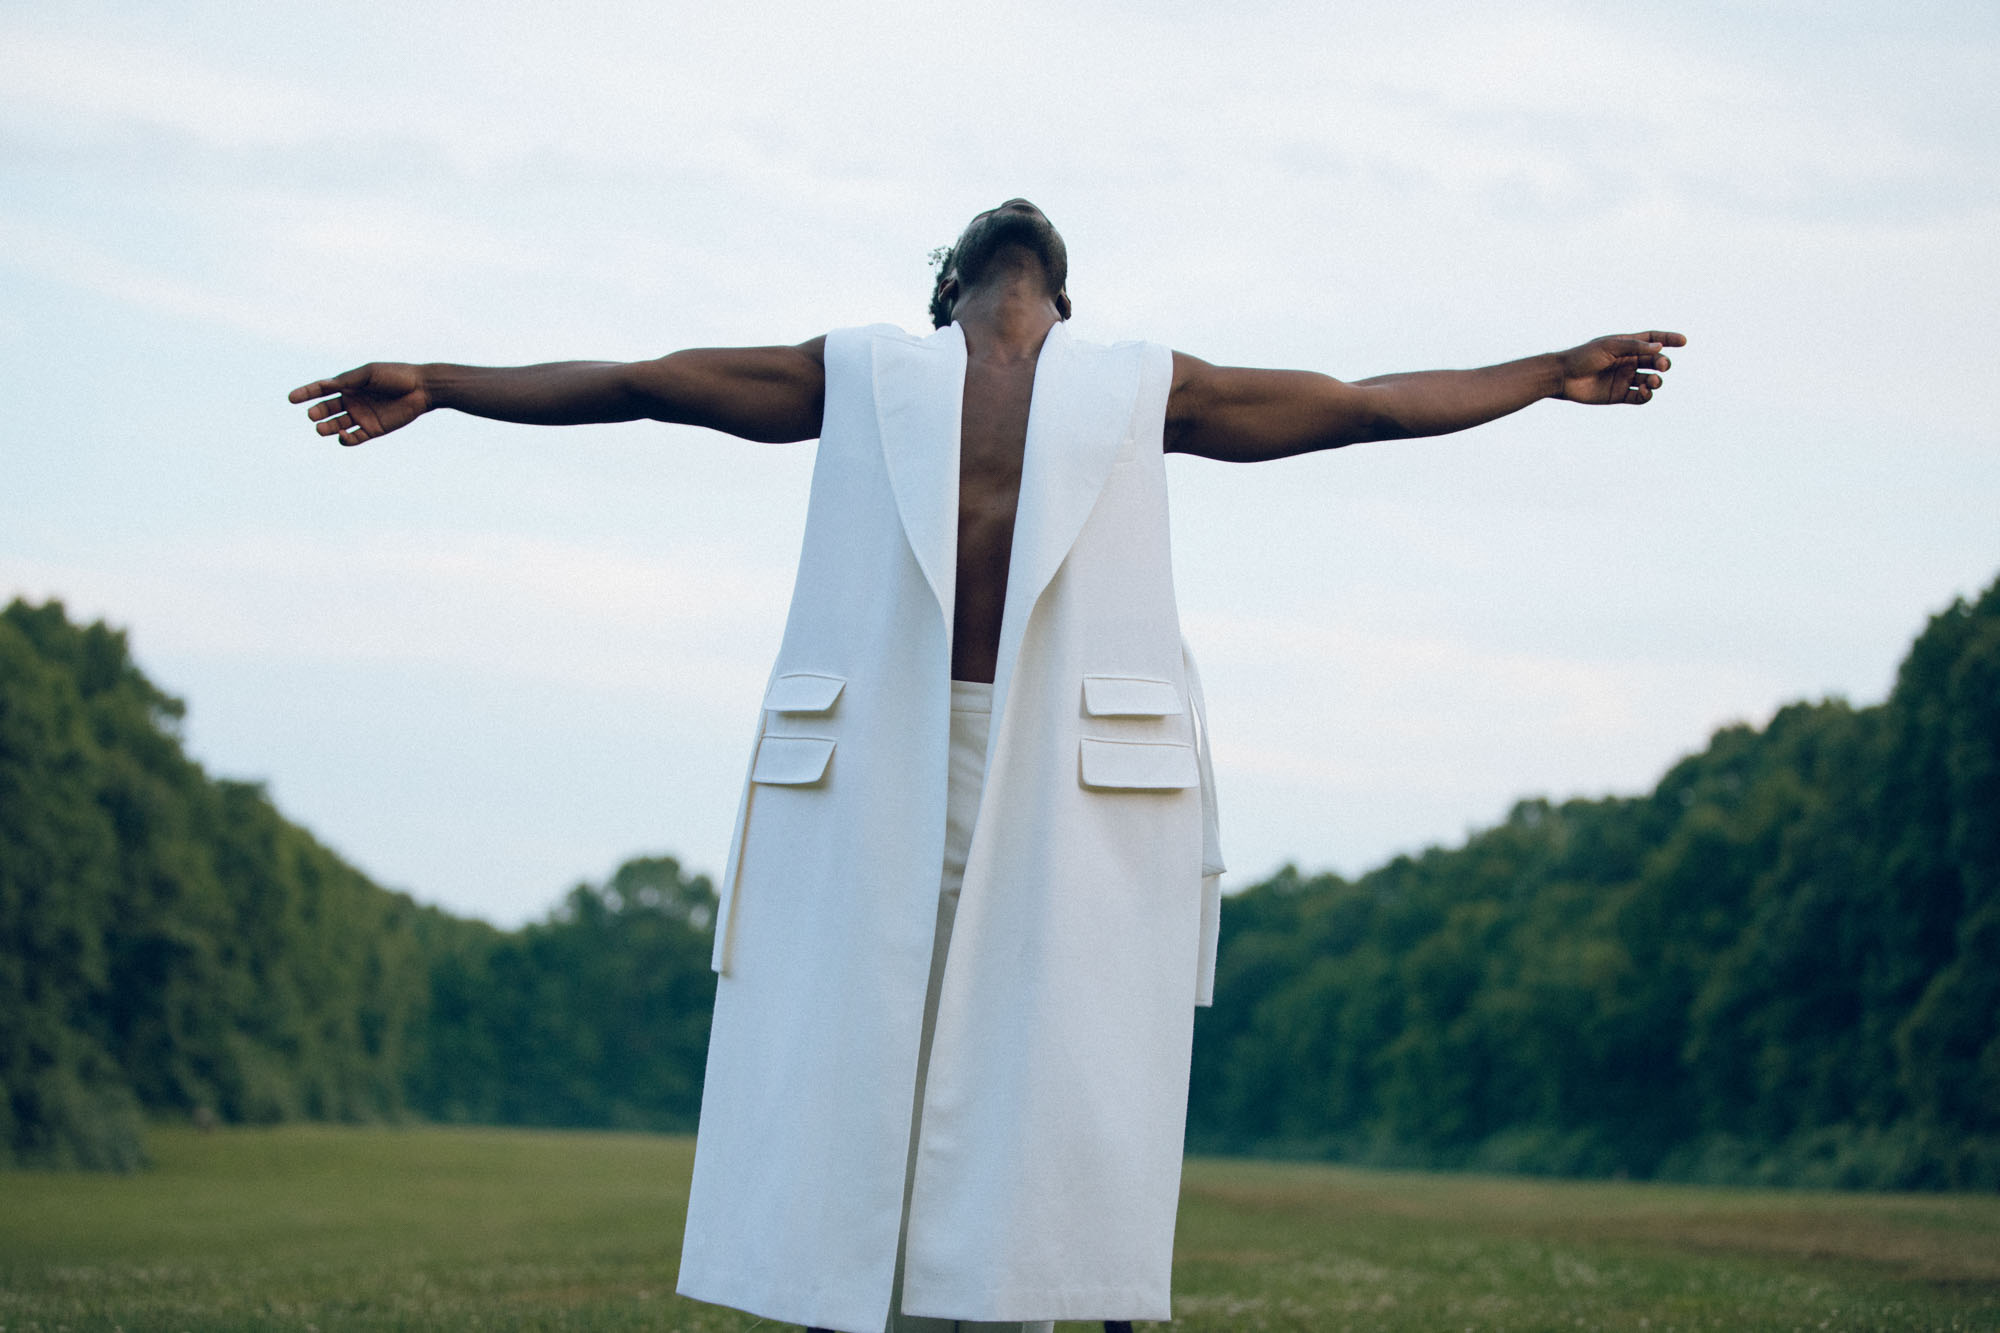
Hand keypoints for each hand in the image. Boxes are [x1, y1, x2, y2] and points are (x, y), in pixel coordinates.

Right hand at [288, 363, 429, 444]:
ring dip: (327, 428)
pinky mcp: (373, 430)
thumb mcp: (369, 373)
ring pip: (337, 425)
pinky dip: (345, 439)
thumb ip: (348, 380)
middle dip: (317, 412)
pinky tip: (342, 436)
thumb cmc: (396, 376)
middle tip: (312, 415)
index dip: (305, 393)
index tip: (291, 398)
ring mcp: (362, 416)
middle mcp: (352, 401)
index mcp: (349, 385)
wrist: (422, 389)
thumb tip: (326, 385)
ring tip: (320, 428)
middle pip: (327, 409)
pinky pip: (354, 438)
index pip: (322, 389)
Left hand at [1556, 332, 1684, 405]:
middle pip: (1655, 362)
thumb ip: (1634, 346)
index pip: (1652, 340)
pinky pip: (1639, 397)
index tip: (1684, 341)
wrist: (1563, 377)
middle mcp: (1628, 362)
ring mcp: (1624, 378)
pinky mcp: (1619, 395)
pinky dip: (1646, 395)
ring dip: (1657, 381)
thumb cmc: (1583, 357)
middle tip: (1662, 366)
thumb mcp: (1610, 346)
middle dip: (1663, 363)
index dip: (1668, 339)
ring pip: (1651, 380)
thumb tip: (1659, 347)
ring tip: (1652, 382)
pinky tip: (1644, 391)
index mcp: (1626, 346)